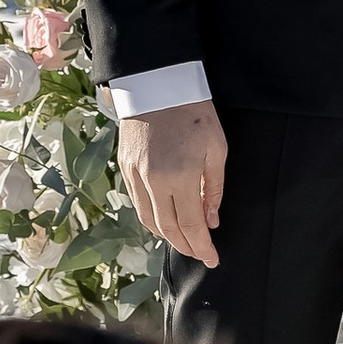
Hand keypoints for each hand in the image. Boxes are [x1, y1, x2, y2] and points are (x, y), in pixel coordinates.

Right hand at [118, 98, 227, 266]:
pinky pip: (138, 204)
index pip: (192, 225)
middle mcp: (154, 181)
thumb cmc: (194, 113)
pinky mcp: (125, 168)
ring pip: (149, 221)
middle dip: (186, 246)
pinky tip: (164, 222)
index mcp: (181, 176)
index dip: (202, 247)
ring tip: (184, 242)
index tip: (213, 258)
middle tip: (200, 253)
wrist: (159, 84)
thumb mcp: (217, 148)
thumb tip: (211, 220)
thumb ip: (214, 189)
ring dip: (167, 237)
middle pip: (168, 229)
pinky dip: (151, 219)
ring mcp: (136, 176)